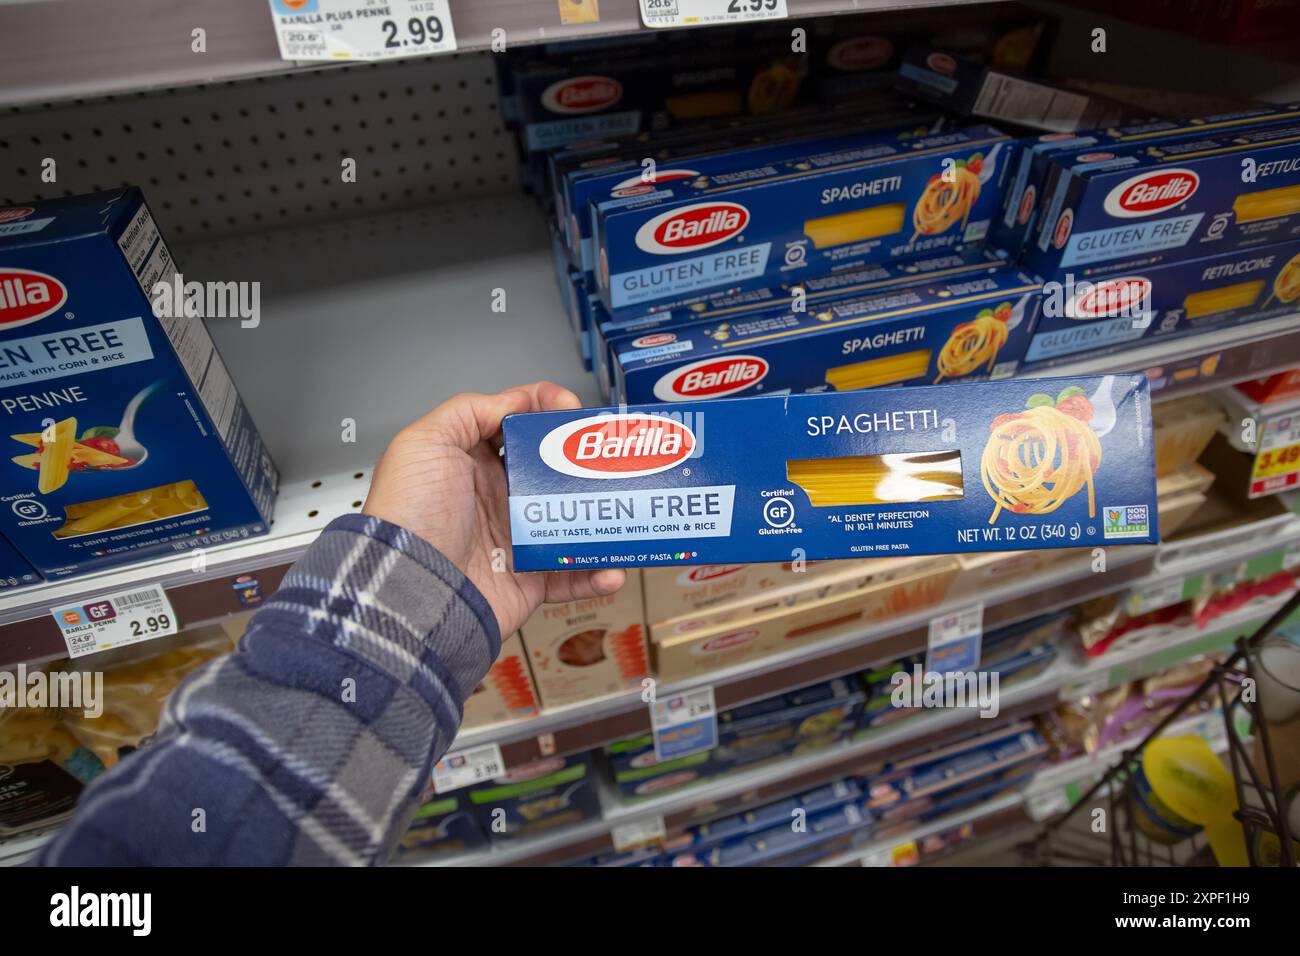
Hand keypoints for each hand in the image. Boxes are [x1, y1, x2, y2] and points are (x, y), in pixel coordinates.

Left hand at [362, 382, 625, 636]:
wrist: (411, 586)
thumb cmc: (411, 514)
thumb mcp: (425, 442)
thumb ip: (469, 411)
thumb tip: (515, 401)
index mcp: (472, 463)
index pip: (517, 425)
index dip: (547, 409)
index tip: (571, 408)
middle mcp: (496, 499)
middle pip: (554, 471)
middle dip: (587, 461)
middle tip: (612, 456)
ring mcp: (516, 539)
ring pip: (572, 522)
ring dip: (601, 517)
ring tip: (624, 509)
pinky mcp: (530, 580)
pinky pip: (573, 576)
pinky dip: (598, 574)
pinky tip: (613, 566)